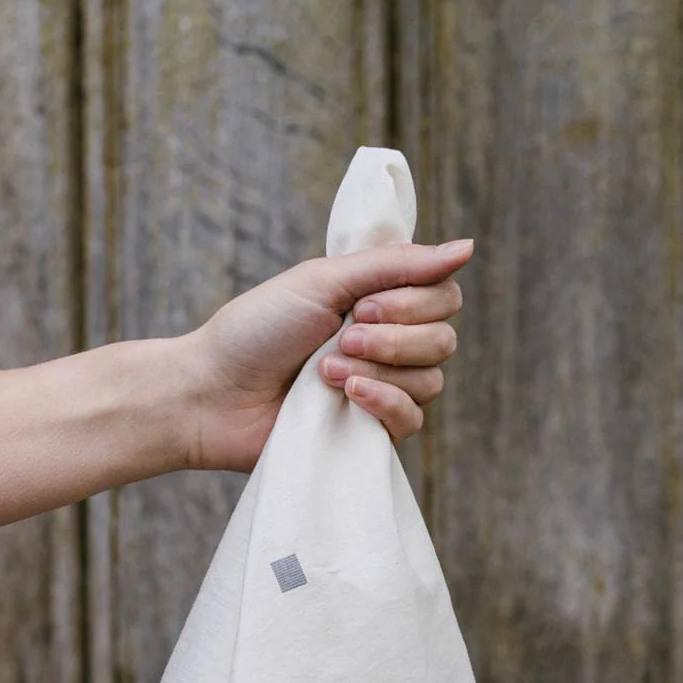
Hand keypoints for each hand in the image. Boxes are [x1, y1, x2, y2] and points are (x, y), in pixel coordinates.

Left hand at [180, 237, 473, 471]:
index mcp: (379, 303)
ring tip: (326, 372)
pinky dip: (384, 404)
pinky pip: (412, 421)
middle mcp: (388, 346)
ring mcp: (381, 392)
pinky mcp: (369, 435)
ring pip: (431, 380)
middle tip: (342, 337)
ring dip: (380, 369)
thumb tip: (468, 247)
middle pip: (443, 339)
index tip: (361, 304)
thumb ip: (396, 264)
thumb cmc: (257, 330)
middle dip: (393, 337)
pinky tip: (347, 396)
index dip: (414, 301)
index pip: (444, 297)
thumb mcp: (324, 281)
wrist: (213, 393)